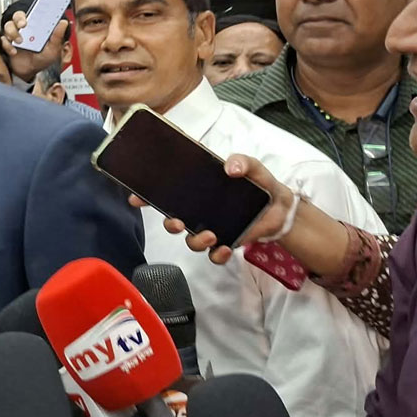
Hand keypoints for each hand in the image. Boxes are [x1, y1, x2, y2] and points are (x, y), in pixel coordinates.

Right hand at [1, 10, 67, 81]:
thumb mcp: (53, 49)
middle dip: (19, 19)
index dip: (32, 9)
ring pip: (8, 26)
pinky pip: (3, 40)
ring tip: (20, 42)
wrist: (30, 72)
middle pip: (17, 16)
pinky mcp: (7, 44)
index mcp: (35, 27)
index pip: (33, 13)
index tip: (35, 11)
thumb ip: (57, 36)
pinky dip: (7, 45)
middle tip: (23, 25)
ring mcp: (14, 36)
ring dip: (13, 32)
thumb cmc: (42, 59)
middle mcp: (24, 29)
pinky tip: (14, 51)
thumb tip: (63, 22)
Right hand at [128, 153, 293, 264]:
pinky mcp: (226, 241)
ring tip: (212, 235)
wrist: (281, 206)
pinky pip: (213, 255)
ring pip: (190, 241)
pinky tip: (225, 248)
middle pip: (172, 221)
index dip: (147, 196)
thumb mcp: (252, 167)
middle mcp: (199, 210)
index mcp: (197, 189)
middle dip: (169, 224)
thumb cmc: (260, 183)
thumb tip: (230, 168)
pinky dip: (217, 255)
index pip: (166, 193)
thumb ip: (242, 162)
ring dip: (195, 241)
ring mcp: (210, 227)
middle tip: (178, 222)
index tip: (136, 199)